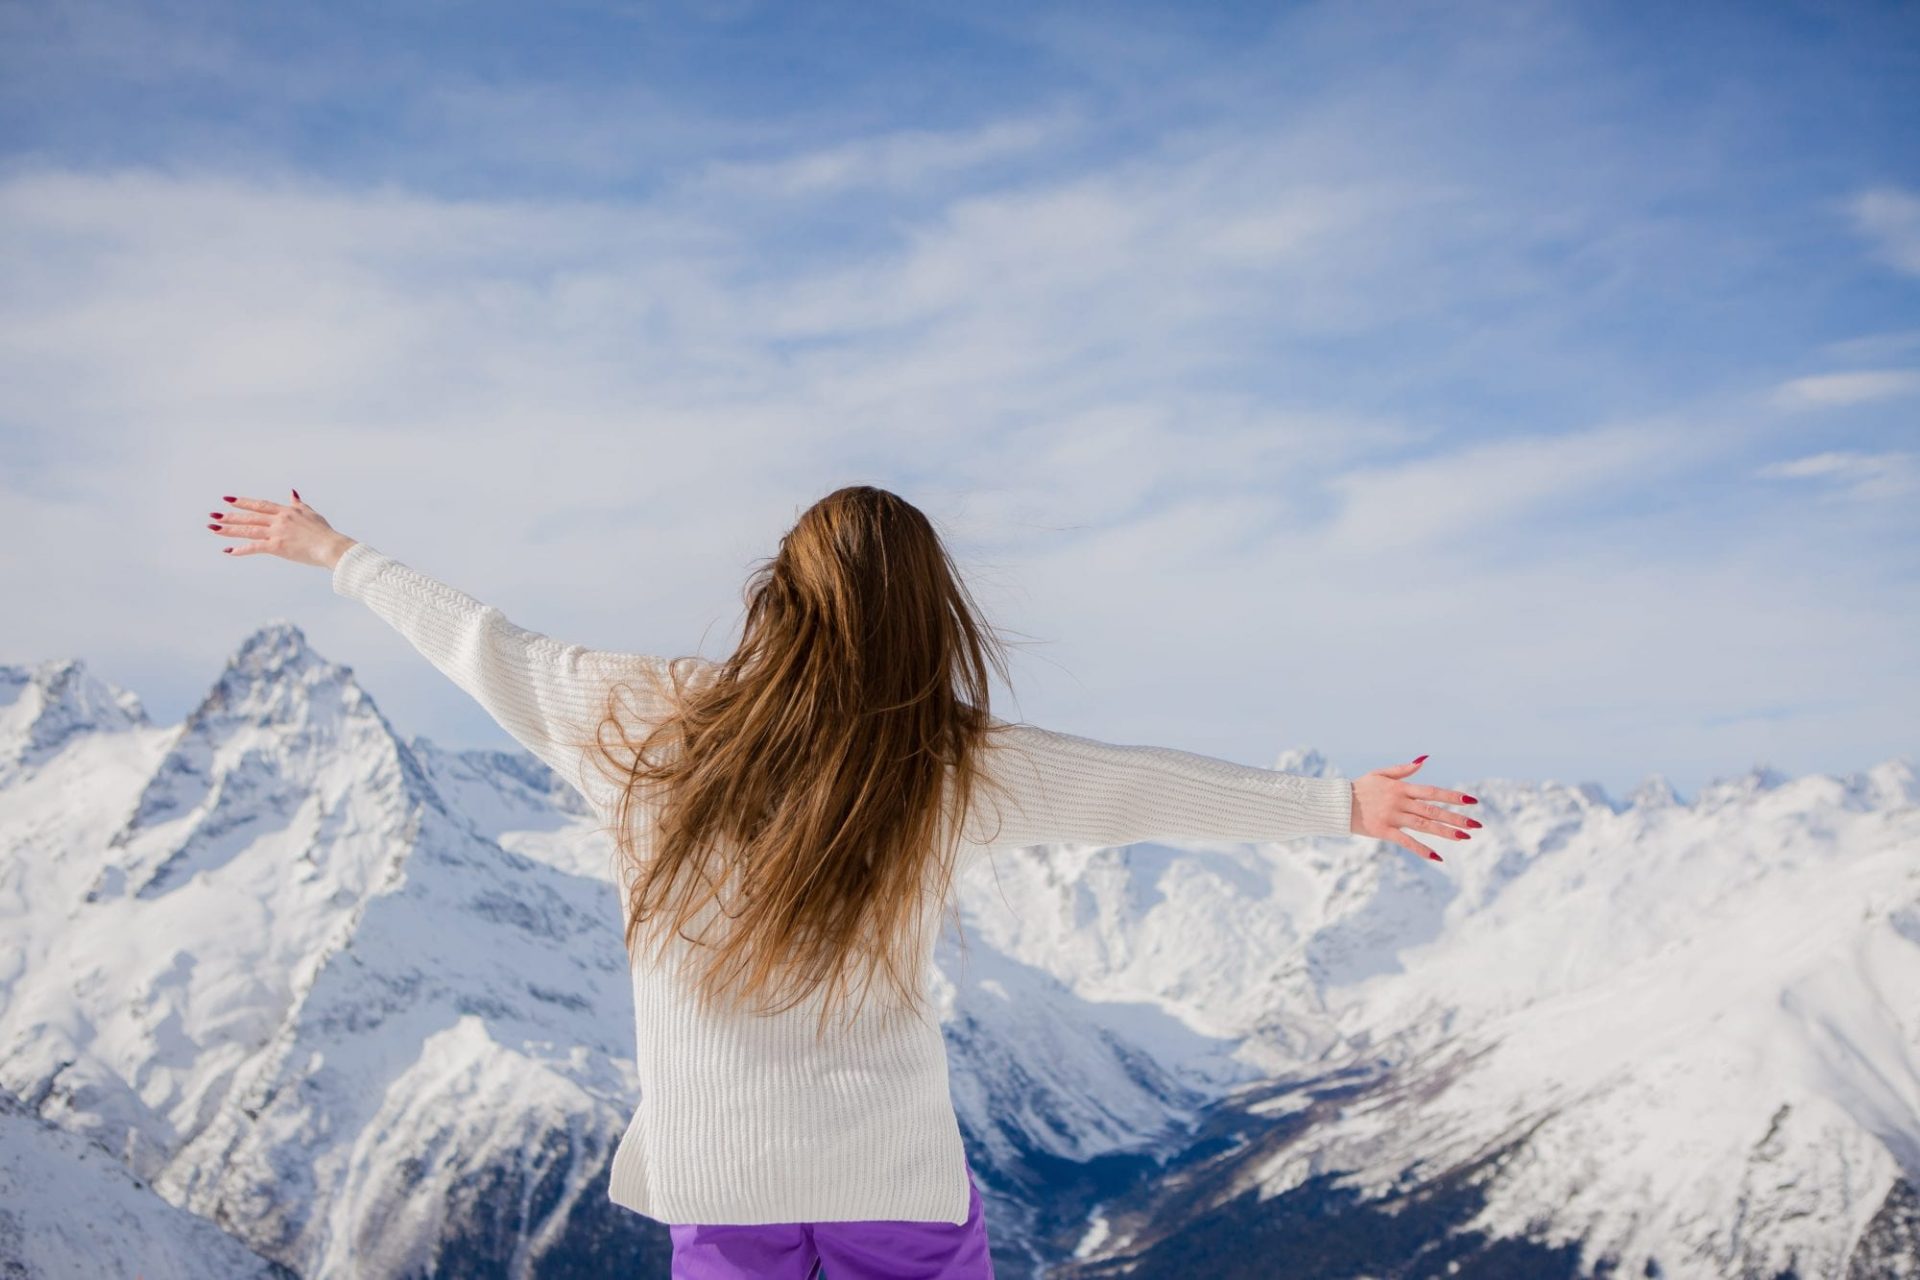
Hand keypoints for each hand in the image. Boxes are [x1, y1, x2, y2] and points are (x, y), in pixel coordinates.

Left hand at [208, 488, 355, 568]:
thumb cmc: (324, 532)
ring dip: (229, 530)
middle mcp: (279, 520)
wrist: (331, 546)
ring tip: (213, 528)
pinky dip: (241, 550)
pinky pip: (255, 547)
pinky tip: (229, 551)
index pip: (260, 505)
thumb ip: (299, 503)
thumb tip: (292, 492)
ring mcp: (277, 533)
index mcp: (286, 511)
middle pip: (250, 517)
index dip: (243, 502)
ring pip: (248, 530)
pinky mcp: (277, 547)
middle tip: (213, 515)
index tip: (228, 499)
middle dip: (230, 515)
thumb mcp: (311, 513)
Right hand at [1350, 756, 1478, 861]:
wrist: (1337, 803)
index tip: (1472, 801)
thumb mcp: (1380, 773)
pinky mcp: (1383, 831)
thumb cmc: (1360, 787)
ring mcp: (1392, 817)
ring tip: (1465, 837)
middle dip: (1455, 818)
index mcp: (1401, 788)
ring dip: (1445, 832)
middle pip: (1432, 810)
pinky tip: (1437, 857)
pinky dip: (1421, 849)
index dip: (1452, 796)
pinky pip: (1405, 841)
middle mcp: (1400, 802)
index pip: (1432, 792)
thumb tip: (1424, 759)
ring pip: (1423, 825)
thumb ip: (1404, 769)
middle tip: (1476, 825)